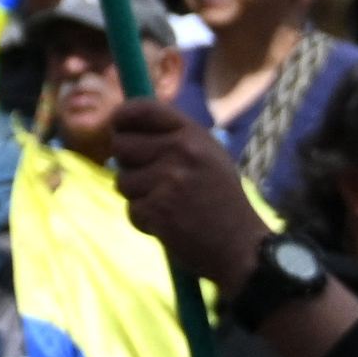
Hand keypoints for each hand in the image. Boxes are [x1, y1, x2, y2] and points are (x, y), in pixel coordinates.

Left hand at [106, 96, 271, 287]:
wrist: (241, 246)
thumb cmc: (221, 201)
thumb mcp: (207, 157)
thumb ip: (171, 139)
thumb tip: (122, 128)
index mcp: (193, 135)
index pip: (144, 109)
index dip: (122, 116)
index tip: (116, 126)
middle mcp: (181, 151)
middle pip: (121, 145)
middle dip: (127, 164)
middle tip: (150, 180)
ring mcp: (169, 179)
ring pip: (122, 180)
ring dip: (138, 197)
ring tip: (168, 205)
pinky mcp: (159, 208)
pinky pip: (132, 209)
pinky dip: (144, 221)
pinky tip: (169, 225)